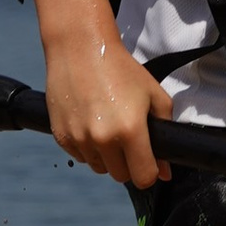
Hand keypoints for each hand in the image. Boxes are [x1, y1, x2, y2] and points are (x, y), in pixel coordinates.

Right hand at [43, 19, 173, 189]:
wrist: (80, 49)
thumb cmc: (120, 69)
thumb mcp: (153, 94)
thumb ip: (164, 132)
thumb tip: (164, 172)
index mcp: (130, 130)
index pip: (143, 177)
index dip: (150, 173)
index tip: (149, 164)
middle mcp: (103, 139)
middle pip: (121, 176)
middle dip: (128, 164)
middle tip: (129, 140)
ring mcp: (79, 139)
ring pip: (99, 168)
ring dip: (106, 157)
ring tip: (108, 128)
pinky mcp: (61, 136)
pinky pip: (80, 156)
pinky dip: (87, 148)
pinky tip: (91, 123)